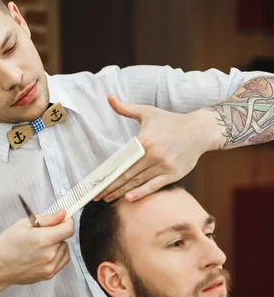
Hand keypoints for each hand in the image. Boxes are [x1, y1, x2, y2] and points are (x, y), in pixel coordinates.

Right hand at [0, 210, 73, 286]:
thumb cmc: (6, 246)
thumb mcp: (22, 224)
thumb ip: (46, 219)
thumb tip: (61, 214)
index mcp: (42, 239)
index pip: (68, 229)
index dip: (67, 221)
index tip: (63, 219)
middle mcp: (49, 254)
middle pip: (65, 238)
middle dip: (57, 232)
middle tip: (42, 233)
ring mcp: (50, 266)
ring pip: (65, 249)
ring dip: (58, 244)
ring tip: (41, 244)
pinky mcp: (49, 274)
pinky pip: (62, 260)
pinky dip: (58, 254)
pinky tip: (44, 252)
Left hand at [94, 95, 210, 202]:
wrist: (200, 130)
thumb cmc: (171, 121)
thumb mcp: (148, 112)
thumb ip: (126, 108)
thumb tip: (109, 97)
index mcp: (144, 141)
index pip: (121, 161)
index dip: (108, 173)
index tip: (96, 182)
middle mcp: (153, 154)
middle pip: (127, 174)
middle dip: (111, 186)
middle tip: (97, 196)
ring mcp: (164, 166)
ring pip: (138, 182)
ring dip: (122, 192)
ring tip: (108, 199)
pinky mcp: (173, 174)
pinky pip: (154, 186)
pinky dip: (141, 193)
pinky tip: (129, 198)